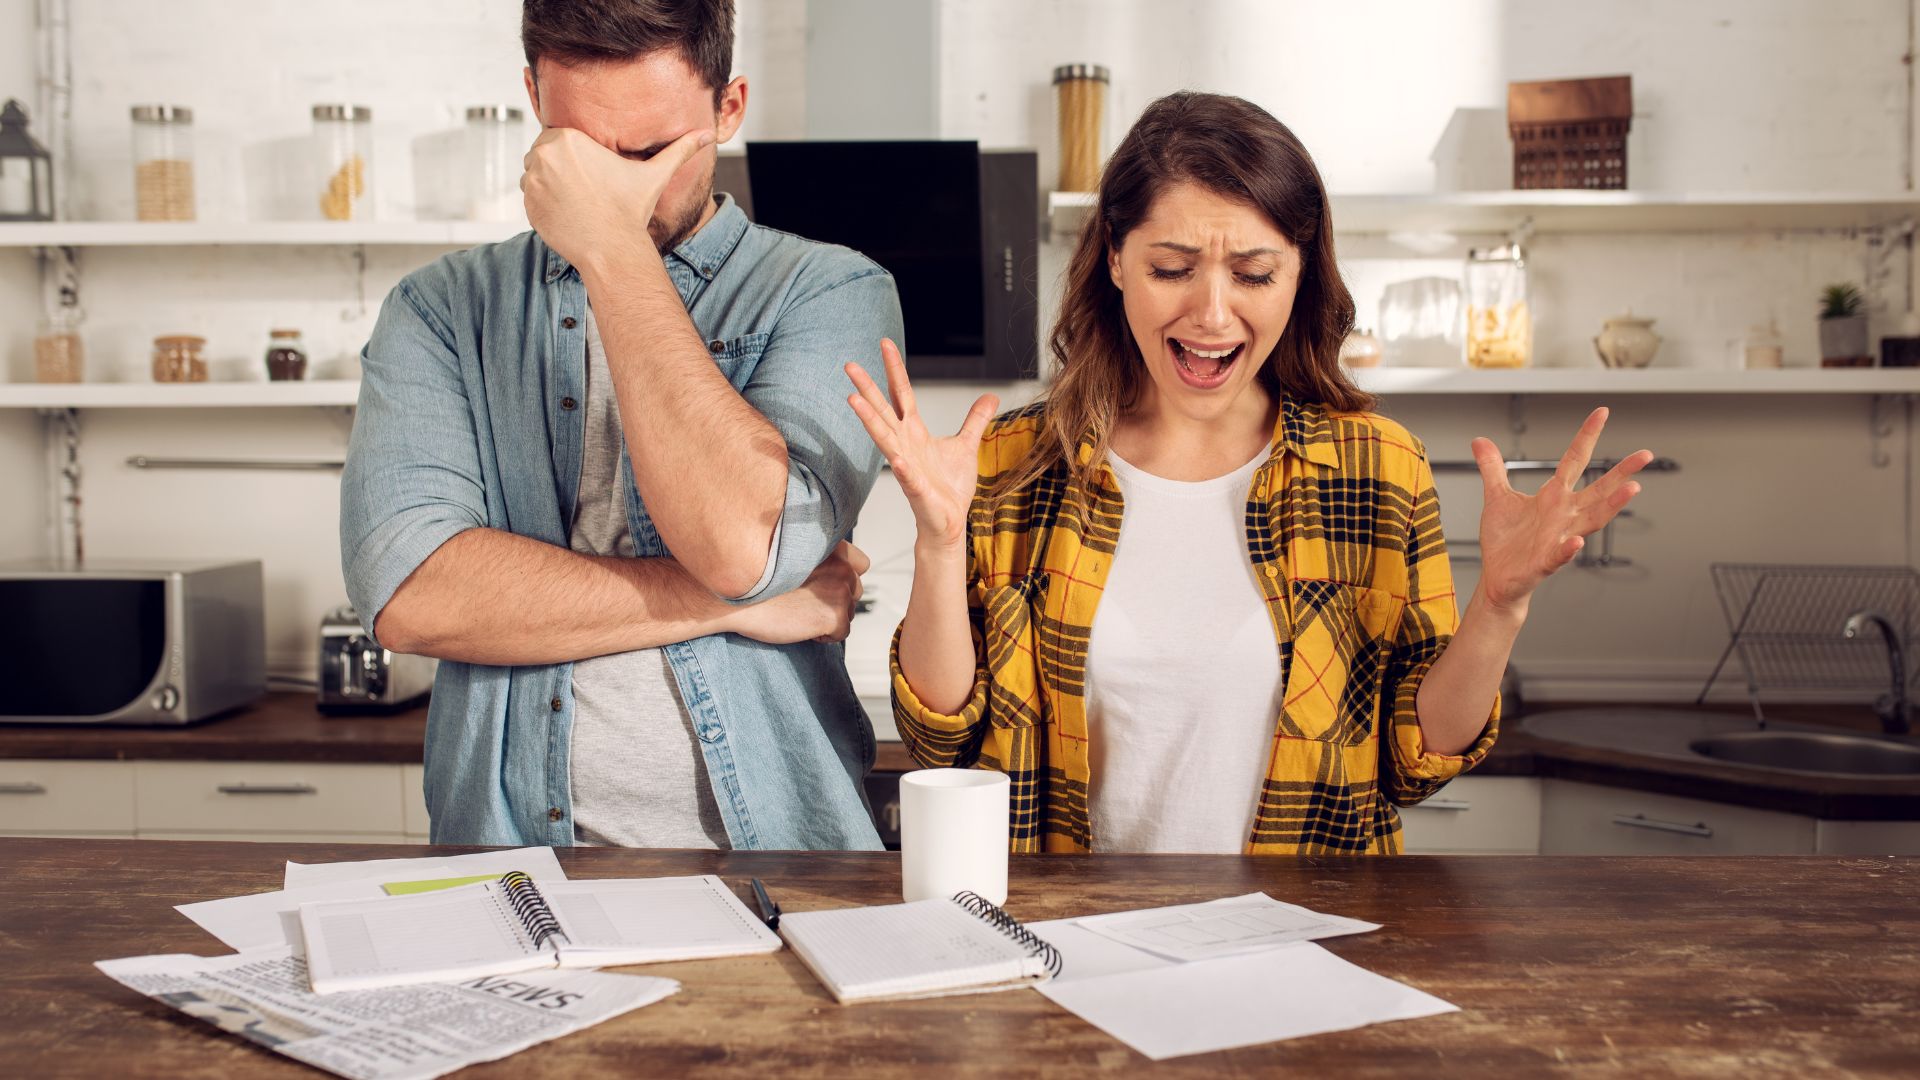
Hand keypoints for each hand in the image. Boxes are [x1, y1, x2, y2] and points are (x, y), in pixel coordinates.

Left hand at [520, 126, 712, 272]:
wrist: (612, 249)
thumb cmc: (631, 210)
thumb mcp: (654, 174)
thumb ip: (680, 149)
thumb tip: (708, 135)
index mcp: (569, 139)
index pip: (560, 136)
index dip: (575, 153)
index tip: (590, 171)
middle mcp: (544, 156)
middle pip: (544, 153)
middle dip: (560, 166)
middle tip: (584, 187)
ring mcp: (532, 182)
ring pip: (534, 173)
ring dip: (549, 182)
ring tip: (576, 200)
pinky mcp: (526, 205)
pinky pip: (529, 196)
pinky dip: (543, 202)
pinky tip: (568, 212)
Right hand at [725, 541, 869, 643]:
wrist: (732, 597)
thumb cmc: (756, 577)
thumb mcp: (792, 554)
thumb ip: (819, 558)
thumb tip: (840, 575)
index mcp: (831, 545)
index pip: (861, 563)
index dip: (842, 577)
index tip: (821, 584)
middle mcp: (841, 564)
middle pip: (856, 589)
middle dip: (836, 599)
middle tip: (805, 601)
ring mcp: (840, 589)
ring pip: (849, 612)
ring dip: (828, 617)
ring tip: (799, 612)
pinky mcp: (834, 614)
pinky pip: (841, 633)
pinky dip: (824, 636)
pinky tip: (800, 626)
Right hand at [845, 340, 997, 552]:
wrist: (948, 521)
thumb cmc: (949, 486)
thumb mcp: (966, 445)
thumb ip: (974, 419)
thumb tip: (990, 395)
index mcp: (915, 432)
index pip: (902, 393)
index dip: (894, 369)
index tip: (884, 343)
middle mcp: (905, 444)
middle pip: (883, 410)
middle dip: (867, 387)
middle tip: (849, 365)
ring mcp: (906, 465)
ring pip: (884, 438)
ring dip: (869, 420)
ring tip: (853, 400)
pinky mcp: (915, 488)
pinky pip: (906, 474)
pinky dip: (900, 466)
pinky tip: (894, 456)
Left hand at [1471, 407, 1652, 614]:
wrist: (1498, 579)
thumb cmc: (1505, 542)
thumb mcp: (1497, 497)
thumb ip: (1493, 468)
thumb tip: (1481, 441)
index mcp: (1553, 497)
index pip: (1574, 460)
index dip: (1587, 436)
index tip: (1602, 412)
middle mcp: (1563, 515)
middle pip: (1598, 490)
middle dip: (1621, 472)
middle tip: (1645, 454)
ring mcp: (1557, 538)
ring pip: (1591, 520)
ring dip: (1612, 505)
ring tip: (1632, 489)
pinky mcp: (1544, 562)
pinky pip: (1560, 555)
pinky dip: (1568, 548)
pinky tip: (1576, 540)